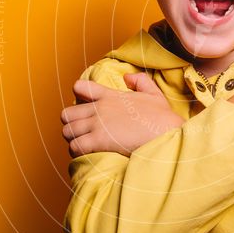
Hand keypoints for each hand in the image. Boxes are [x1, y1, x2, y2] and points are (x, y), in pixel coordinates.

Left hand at [61, 72, 184, 157]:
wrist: (167, 132)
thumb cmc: (163, 118)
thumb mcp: (154, 93)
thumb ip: (139, 81)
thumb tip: (127, 77)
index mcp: (109, 96)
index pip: (79, 88)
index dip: (77, 99)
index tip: (86, 111)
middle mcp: (99, 108)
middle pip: (66, 114)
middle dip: (72, 125)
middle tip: (83, 134)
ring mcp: (97, 124)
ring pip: (67, 131)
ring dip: (73, 140)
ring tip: (85, 147)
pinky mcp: (97, 140)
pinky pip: (74, 146)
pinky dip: (77, 153)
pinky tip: (89, 155)